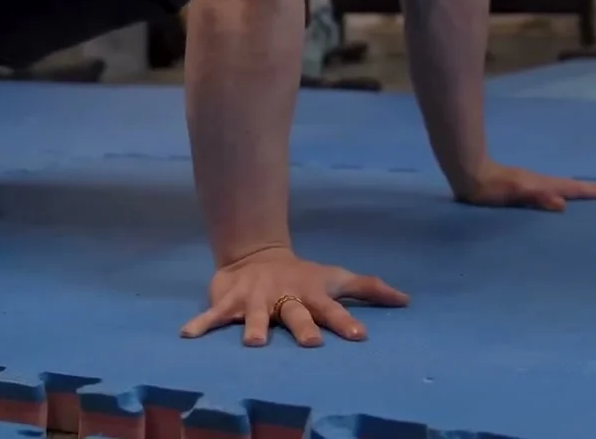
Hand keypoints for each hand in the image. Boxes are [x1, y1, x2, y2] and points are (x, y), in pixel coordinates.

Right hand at [180, 247, 409, 346]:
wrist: (256, 253)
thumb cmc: (302, 275)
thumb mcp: (335, 278)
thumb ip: (368, 289)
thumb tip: (407, 300)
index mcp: (310, 294)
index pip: (333, 308)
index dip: (346, 321)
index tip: (360, 336)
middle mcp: (284, 297)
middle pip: (295, 314)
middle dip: (303, 327)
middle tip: (311, 343)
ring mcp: (255, 299)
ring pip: (254, 315)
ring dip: (253, 327)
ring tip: (253, 344)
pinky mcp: (228, 300)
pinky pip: (213, 314)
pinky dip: (200, 323)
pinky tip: (188, 335)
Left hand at [454, 162, 595, 211]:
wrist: (468, 176)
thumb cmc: (491, 187)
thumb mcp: (515, 192)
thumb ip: (537, 196)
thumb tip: (563, 203)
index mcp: (541, 185)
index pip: (570, 188)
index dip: (589, 191)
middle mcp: (538, 183)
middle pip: (568, 186)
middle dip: (587, 190)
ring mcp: (529, 186)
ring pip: (557, 188)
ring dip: (573, 192)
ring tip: (587, 197)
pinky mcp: (519, 190)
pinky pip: (546, 193)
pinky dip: (557, 195)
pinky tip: (553, 202)